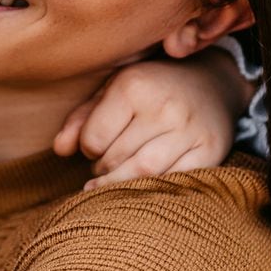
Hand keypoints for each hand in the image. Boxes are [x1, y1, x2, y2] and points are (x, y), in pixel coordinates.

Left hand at [52, 52, 248, 189]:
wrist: (211, 82)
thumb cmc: (150, 88)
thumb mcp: (112, 90)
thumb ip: (81, 119)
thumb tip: (59, 150)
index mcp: (134, 86)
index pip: (94, 139)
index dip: (88, 148)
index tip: (95, 146)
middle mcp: (164, 106)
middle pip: (117, 159)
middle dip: (104, 170)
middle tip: (105, 167)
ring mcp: (190, 129)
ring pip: (145, 174)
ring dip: (125, 184)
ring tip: (118, 180)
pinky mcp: (211, 149)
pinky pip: (177, 180)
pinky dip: (158, 189)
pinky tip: (148, 186)